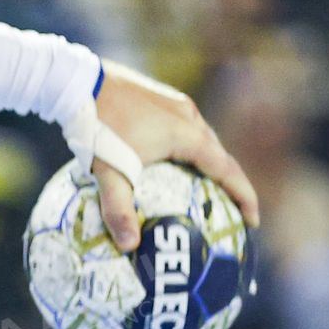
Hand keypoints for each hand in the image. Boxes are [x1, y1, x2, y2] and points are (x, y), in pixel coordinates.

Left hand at [92, 61, 261, 250]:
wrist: (76, 81)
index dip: (244, 196)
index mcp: (186, 134)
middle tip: (230, 211)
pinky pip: (183, 128)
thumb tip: (129, 247)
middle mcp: (188, 116)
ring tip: (204, 189)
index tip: (252, 221)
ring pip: (201, 139)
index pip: (227, 170)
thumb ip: (118, 210)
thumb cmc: (96, 126)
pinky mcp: (158, 98)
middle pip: (218, 155)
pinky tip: (169, 164)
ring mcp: (173, 103)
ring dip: (207, 164)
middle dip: (229, 184)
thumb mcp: (107, 172)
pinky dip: (187, 150)